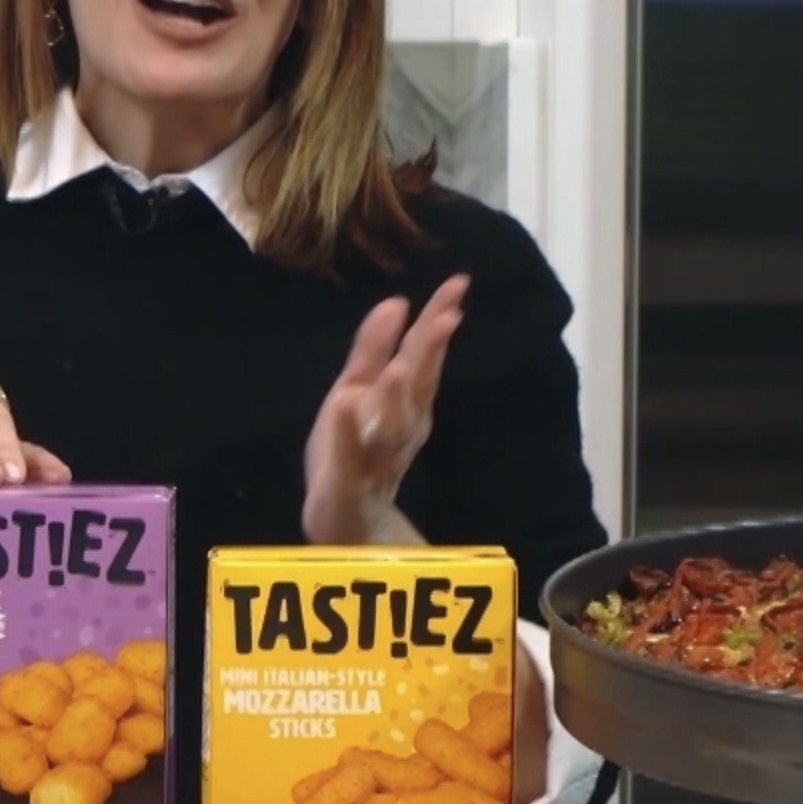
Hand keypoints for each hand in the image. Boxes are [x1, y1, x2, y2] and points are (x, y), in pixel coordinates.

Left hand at [303, 276, 467, 545]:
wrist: (344, 519)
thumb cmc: (355, 448)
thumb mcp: (359, 390)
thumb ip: (374, 349)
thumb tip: (397, 300)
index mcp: (406, 403)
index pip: (424, 354)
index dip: (438, 318)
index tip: (458, 283)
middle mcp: (402, 428)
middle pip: (418, 385)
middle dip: (431, 352)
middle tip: (447, 316)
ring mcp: (378, 457)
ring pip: (393, 425)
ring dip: (397, 395)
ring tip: (397, 365)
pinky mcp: (351, 482)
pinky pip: (351, 457)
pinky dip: (351, 433)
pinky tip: (348, 405)